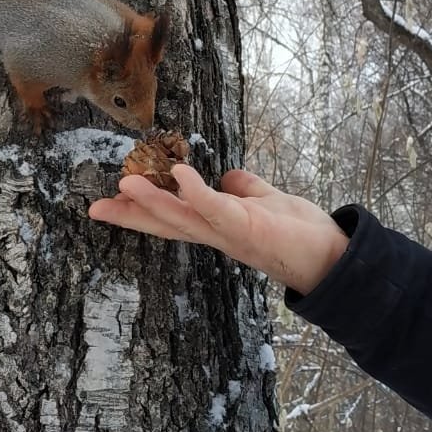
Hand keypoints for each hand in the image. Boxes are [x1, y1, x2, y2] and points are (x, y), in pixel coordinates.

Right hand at [88, 166, 348, 295]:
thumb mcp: (267, 201)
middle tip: (96, 208)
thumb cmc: (301, 232)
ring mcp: (230, 233)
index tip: (108, 204)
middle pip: (167, 224)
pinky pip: (217, 209)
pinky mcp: (248, 227)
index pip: (172, 217)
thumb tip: (228, 177)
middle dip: (131, 215)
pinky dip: (197, 192)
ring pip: (184, 217)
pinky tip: (179, 174)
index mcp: (217, 227)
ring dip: (154, 201)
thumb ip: (246, 190)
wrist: (335, 257)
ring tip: (125, 183)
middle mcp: (217, 234)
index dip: (140, 211)